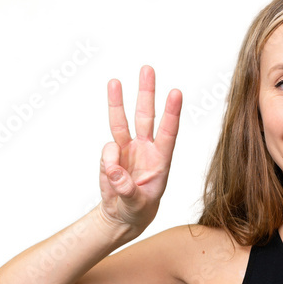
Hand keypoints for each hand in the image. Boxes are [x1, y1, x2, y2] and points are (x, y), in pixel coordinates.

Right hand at [99, 65, 181, 228]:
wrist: (122, 214)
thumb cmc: (138, 209)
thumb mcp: (137, 205)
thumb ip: (127, 189)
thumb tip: (114, 170)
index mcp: (161, 160)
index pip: (168, 132)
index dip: (172, 113)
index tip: (176, 92)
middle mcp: (145, 149)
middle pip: (145, 116)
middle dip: (146, 92)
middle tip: (147, 69)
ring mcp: (127, 149)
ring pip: (123, 121)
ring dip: (118, 101)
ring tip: (114, 81)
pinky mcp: (111, 155)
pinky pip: (106, 150)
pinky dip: (107, 162)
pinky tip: (111, 176)